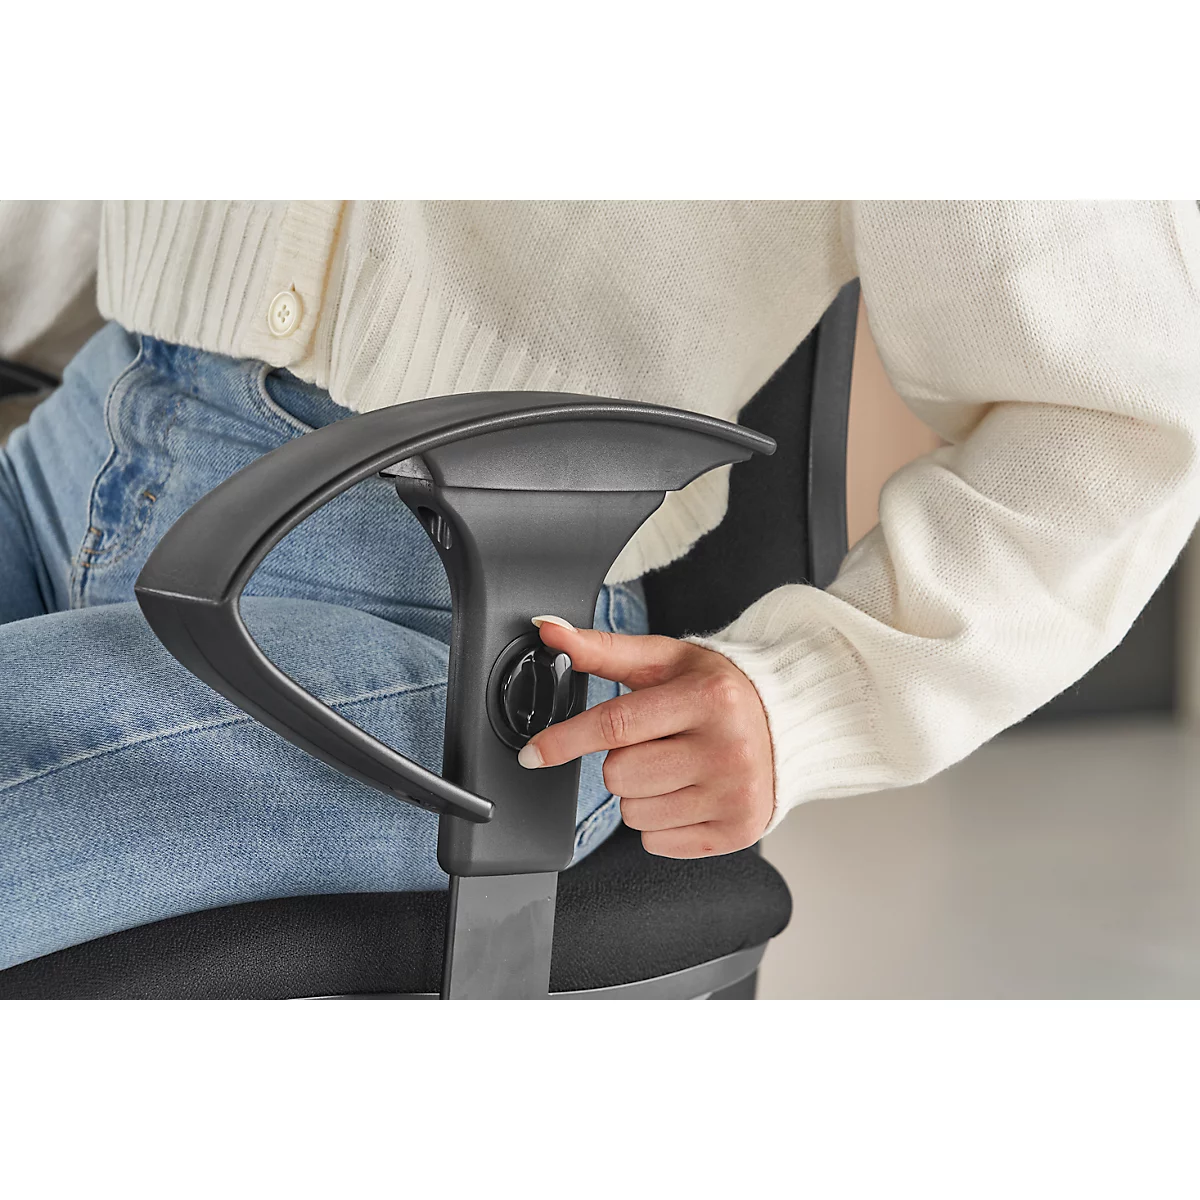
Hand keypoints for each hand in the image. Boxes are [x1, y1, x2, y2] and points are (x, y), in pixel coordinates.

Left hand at [517, 616, 775, 857]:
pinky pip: (657, 843)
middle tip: (657, 742)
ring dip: (640, 793)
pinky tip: (689, 792)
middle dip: (621, 761)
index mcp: (708, 698)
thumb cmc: (718, 689)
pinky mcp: (737, 831)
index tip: (533, 753)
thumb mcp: (664, 661)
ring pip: (633, 814)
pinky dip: (661, 822)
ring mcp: (734, 794)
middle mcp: (727, 748)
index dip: (565, 740)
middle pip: (619, 776)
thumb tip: (547, 629)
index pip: (616, 725)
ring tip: (677, 766)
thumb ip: (602, 648)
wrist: (788, 722)